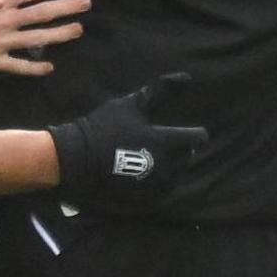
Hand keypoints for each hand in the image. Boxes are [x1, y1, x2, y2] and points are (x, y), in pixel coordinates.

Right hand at [0, 0, 88, 75]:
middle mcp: (2, 20)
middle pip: (40, 12)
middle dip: (65, 6)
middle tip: (87, 1)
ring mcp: (0, 42)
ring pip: (35, 38)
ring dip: (59, 34)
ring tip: (79, 29)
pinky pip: (18, 66)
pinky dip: (34, 67)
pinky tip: (50, 67)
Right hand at [47, 72, 206, 205]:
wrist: (79, 159)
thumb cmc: (105, 127)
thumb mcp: (131, 105)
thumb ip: (159, 91)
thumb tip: (185, 77)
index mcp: (166, 141)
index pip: (197, 138)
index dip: (195, 133)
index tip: (188, 131)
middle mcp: (167, 165)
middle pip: (187, 156)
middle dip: (180, 149)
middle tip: (163, 143)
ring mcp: (157, 184)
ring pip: (177, 174)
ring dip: (171, 166)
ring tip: (155, 158)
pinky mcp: (146, 198)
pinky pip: (163, 191)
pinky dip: (160, 183)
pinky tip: (147, 174)